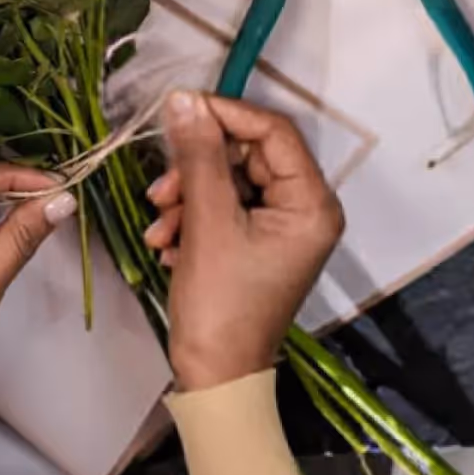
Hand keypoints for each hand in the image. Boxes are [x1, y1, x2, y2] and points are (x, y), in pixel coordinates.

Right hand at [144, 91, 344, 391]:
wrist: (214, 375)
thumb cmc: (221, 304)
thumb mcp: (207, 222)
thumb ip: (197, 155)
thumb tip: (183, 99)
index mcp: (311, 204)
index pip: (273, 132)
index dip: (226, 115)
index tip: (179, 110)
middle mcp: (306, 210)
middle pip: (247, 156)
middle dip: (198, 168)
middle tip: (162, 189)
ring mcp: (282, 228)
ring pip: (228, 182)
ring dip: (187, 197)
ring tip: (161, 226)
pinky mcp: (258, 243)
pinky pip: (224, 208)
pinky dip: (192, 218)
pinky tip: (170, 244)